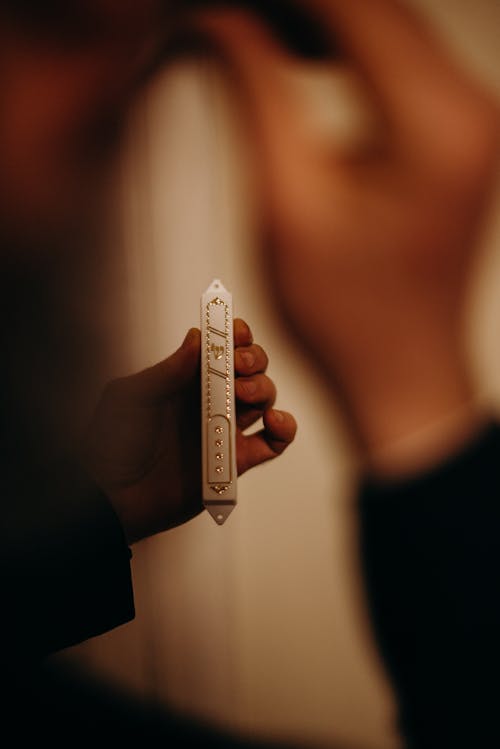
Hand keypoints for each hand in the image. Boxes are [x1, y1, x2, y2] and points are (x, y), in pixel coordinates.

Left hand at [82, 319, 295, 542]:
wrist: (112, 499)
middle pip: (251, 368)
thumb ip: (166, 371)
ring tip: (242, 394)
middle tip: (240, 365)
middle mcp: (210, 400)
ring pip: (265, 397)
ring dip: (264, 387)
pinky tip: (273, 421)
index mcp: (185, 379)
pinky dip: (284, 427)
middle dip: (254, 357)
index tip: (236, 332)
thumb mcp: (129, 398)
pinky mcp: (238, 461)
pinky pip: (274, 442)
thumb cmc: (110, 444)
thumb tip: (198, 339)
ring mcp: (225, 429)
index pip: (221, 348)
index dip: (235, 335)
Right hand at [189, 0, 499, 467]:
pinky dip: (339, 48)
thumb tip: (219, 25)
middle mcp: (466, 111)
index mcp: (434, 125)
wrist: (400, 371)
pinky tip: (296, 57)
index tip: (221, 10)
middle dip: (292, 8)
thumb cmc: (353, 320)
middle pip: (372, 5)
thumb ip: (254, 98)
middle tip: (226, 23)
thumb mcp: (285, 206)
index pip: (349, 6)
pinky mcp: (453, 133)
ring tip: (249, 35)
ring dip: (313, 21)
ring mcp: (467, 120)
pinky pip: (396, 58)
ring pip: (384, 24)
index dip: (275, 1)